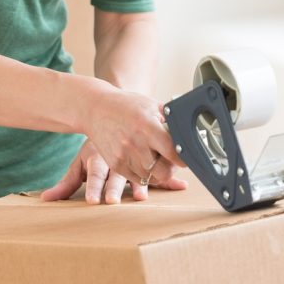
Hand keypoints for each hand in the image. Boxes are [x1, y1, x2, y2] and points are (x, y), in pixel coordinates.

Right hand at [42, 86, 186, 203]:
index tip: (185, 157)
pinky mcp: (116, 164)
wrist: (96, 108)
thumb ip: (170, 120)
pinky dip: (143, 173)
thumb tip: (188, 133)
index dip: (183, 158)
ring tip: (154, 158)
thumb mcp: (151, 105)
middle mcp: (136, 143)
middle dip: (170, 169)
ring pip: (151, 178)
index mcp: (148, 126)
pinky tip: (142, 161)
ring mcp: (124, 155)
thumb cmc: (125, 105)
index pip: (174, 152)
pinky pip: (137, 178)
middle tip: (170, 161)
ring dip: (156, 172)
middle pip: (163, 171)